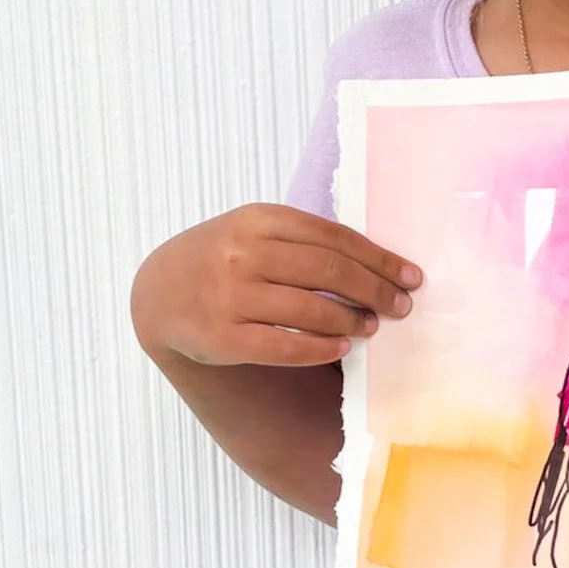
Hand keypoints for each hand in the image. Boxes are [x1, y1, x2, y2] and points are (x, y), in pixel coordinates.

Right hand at [130, 204, 420, 367]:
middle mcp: (243, 253)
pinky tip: (341, 347)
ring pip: (311, 310)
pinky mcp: (223, 337)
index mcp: (258, 219)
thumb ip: (303, 240)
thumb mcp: (254, 231)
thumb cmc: (221, 258)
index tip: (410, 276)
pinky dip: (320, 348)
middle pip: (328, 272)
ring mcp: (230, 296)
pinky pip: (285, 346)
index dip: (379, 259)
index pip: (334, 237)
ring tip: (371, 326)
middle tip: (401, 306)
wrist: (158, 293)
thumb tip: (376, 265)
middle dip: (375, 290)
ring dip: (351, 320)